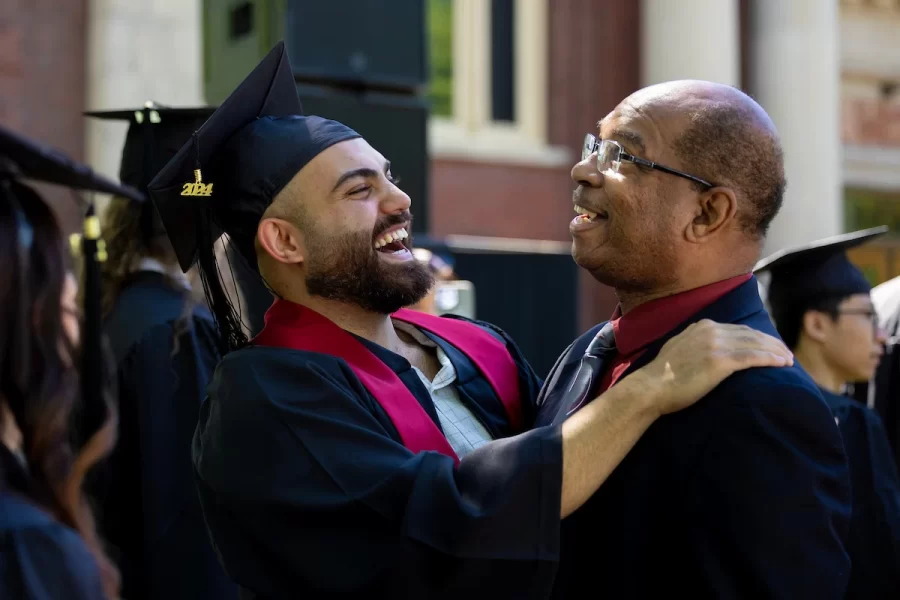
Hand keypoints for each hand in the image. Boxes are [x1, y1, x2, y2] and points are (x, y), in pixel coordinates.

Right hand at [631, 320, 792, 416]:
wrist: (651, 388)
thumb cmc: (662, 376)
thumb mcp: (678, 349)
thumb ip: (694, 343)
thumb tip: (704, 348)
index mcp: (701, 326)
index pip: (737, 328)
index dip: (756, 336)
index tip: (768, 344)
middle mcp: (710, 331)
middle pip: (750, 333)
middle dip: (771, 341)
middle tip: (786, 351)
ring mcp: (715, 345)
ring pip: (755, 343)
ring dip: (775, 350)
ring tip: (789, 358)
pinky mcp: (720, 361)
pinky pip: (753, 357)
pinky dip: (770, 358)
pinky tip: (783, 363)